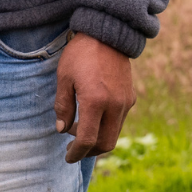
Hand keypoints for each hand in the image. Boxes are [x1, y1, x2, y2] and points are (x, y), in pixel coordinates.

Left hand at [54, 31, 135, 162]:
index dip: (76, 152)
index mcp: (95, 101)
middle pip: (105, 143)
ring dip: (98, 139)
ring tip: (79, 132)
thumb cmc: (80, 54)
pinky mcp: (130, 98)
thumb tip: (61, 129)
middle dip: (89, 151)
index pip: (87, 139)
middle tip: (73, 148)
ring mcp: (125, 103)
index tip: (67, 156)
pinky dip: (106, 127)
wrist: (106, 34)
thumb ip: (62, 105)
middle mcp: (114, 106)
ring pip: (114, 134)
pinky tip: (92, 118)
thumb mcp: (63, 77)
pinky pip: (119, 121)